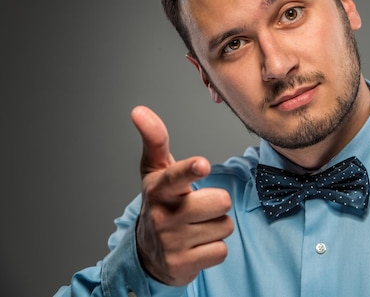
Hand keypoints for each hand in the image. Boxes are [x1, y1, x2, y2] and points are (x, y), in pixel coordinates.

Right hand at [131, 106, 233, 285]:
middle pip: (222, 201)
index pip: (177, 177)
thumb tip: (139, 110)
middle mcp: (163, 215)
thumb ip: (155, 139)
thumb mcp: (155, 171)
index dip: (190, 170)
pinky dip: (214, 249)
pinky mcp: (182, 265)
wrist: (148, 252)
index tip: (201, 165)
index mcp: (160, 188)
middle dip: (218, 203)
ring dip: (217, 227)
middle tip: (200, 207)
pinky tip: (196, 246)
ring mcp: (172, 242)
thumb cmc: (160, 202)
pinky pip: (221, 251)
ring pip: (225, 226)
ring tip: (196, 226)